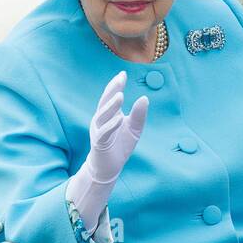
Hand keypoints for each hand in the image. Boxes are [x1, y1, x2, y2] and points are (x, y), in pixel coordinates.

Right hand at [67, 71, 148, 230]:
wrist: (109, 168)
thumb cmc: (120, 146)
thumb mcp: (134, 129)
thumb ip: (138, 115)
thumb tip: (144, 98)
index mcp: (107, 115)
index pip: (110, 97)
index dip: (115, 85)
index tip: (123, 74)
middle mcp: (100, 120)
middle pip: (104, 102)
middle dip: (112, 90)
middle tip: (120, 79)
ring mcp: (98, 131)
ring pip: (102, 115)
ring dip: (111, 106)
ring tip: (120, 95)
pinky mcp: (99, 143)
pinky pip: (104, 132)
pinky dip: (111, 125)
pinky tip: (119, 118)